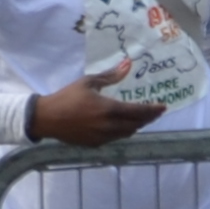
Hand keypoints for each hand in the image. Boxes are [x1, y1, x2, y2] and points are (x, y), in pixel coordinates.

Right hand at [27, 80, 167, 146]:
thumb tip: (128, 64)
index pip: (138, 112)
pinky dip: (123, 131)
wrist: (47, 119)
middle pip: (136, 125)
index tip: (163, 107)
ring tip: (140, 118)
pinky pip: (116, 138)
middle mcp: (109, 126)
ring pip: (127, 133)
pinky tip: (121, 126)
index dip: (153, 110)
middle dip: (148, 118)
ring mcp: (103, 138)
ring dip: (136, 126)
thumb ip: (110, 76)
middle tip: (155, 112)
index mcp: (109, 109)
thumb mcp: (88, 82)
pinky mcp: (96, 144)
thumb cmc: (67, 97)